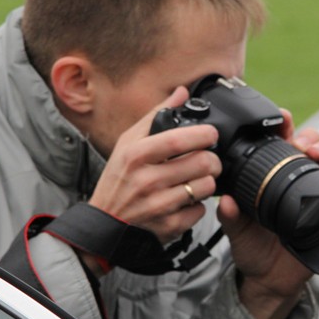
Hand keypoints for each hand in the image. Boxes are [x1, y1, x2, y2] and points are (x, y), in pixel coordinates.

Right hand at [88, 87, 221, 246]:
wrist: (105, 223)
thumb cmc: (118, 179)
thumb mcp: (128, 143)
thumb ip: (156, 115)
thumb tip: (182, 92)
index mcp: (135, 155)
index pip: (178, 140)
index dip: (203, 134)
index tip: (211, 134)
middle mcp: (146, 181)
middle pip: (201, 163)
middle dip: (212, 159)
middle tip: (208, 159)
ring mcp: (158, 206)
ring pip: (206, 186)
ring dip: (207, 181)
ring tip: (197, 179)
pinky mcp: (168, 227)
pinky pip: (200, 210)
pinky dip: (198, 204)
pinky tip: (187, 200)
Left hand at [217, 108, 318, 318]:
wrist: (267, 279)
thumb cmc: (252, 248)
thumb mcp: (236, 232)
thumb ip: (231, 217)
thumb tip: (224, 201)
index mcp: (273, 177)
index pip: (282, 144)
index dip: (284, 128)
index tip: (282, 119)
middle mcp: (298, 182)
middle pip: (312, 148)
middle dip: (311, 138)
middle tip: (303, 143)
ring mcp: (318, 197)